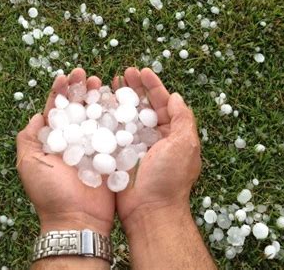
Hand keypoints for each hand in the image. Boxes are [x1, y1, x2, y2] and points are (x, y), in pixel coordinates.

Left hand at [16, 68, 114, 235]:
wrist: (77, 219)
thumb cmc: (49, 193)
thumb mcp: (28, 163)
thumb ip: (28, 139)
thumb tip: (36, 116)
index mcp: (54, 141)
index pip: (57, 110)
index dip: (60, 92)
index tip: (64, 76)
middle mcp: (74, 141)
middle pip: (78, 109)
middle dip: (81, 90)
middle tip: (86, 75)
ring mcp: (93, 147)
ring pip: (96, 116)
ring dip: (98, 98)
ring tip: (102, 82)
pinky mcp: (110, 155)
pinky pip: (113, 132)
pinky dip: (114, 116)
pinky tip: (116, 101)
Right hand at [113, 67, 201, 233]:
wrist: (149, 211)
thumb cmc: (170, 178)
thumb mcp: (185, 145)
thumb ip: (182, 119)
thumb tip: (176, 97)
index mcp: (172, 134)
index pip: (163, 103)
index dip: (153, 86)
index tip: (142, 71)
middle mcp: (153, 137)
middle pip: (143, 106)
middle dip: (134, 88)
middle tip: (123, 73)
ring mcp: (135, 146)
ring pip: (126, 116)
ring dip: (119, 99)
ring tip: (109, 83)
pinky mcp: (118, 154)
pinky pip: (112, 132)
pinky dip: (107, 117)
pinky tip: (99, 105)